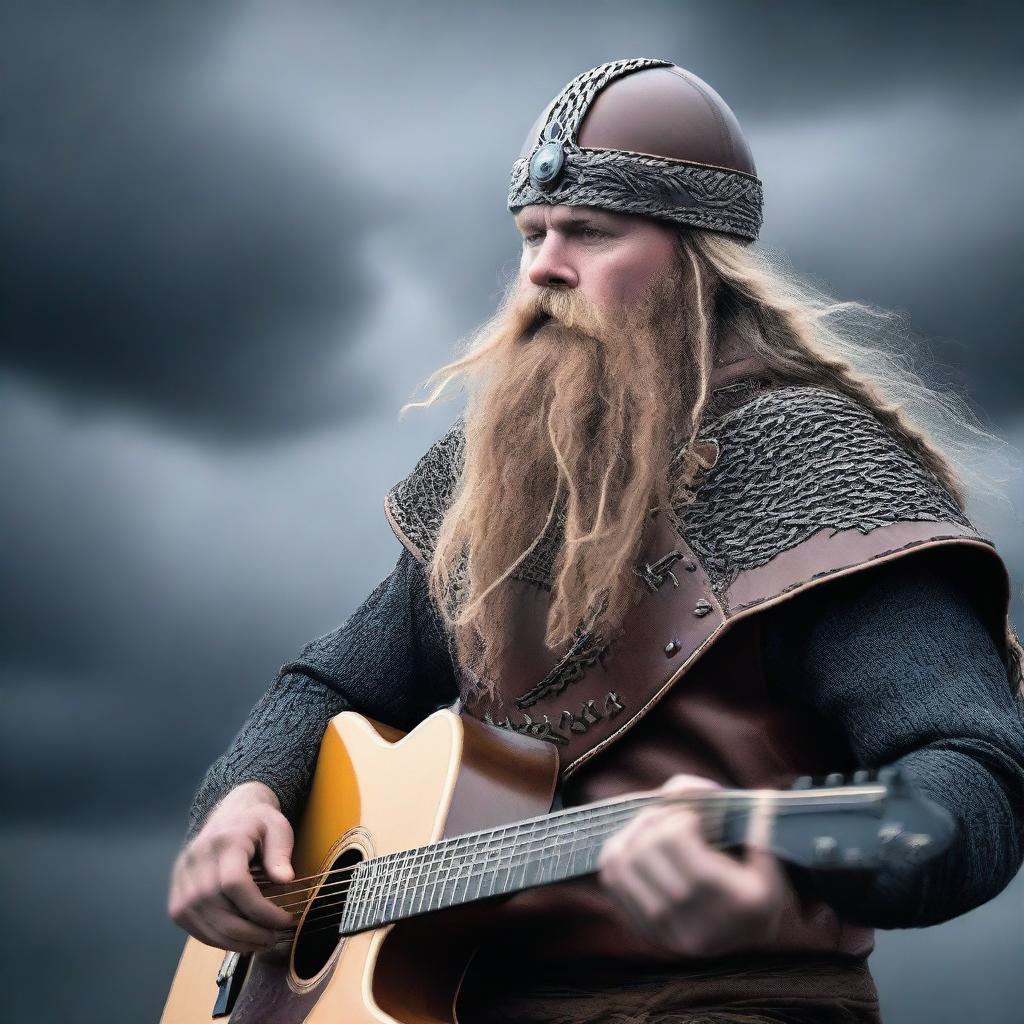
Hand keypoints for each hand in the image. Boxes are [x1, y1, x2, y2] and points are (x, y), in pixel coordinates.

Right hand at [168, 781, 296, 951]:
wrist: (230, 815)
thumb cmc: (258, 824)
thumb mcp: (278, 829)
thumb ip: (280, 854)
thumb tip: (285, 880)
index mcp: (224, 840)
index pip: (234, 883)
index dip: (259, 909)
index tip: (284, 920)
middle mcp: (196, 859)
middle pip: (216, 906)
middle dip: (247, 931)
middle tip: (273, 938)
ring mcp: (181, 878)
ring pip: (201, 920)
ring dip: (232, 941)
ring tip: (260, 943)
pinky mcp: (176, 894)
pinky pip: (192, 925)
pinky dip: (216, 939)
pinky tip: (239, 942)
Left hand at [596, 773, 785, 956]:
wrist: (742, 946)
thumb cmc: (756, 899)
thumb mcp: (770, 871)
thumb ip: (762, 831)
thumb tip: (760, 799)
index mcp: (724, 899)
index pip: (675, 837)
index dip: (679, 815)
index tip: (694, 815)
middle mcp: (687, 918)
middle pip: (646, 846)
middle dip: (656, 818)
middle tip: (672, 816)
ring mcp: (660, 927)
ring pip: (622, 861)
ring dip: (632, 833)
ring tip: (652, 826)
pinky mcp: (642, 928)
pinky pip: (612, 881)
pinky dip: (617, 854)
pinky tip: (636, 844)